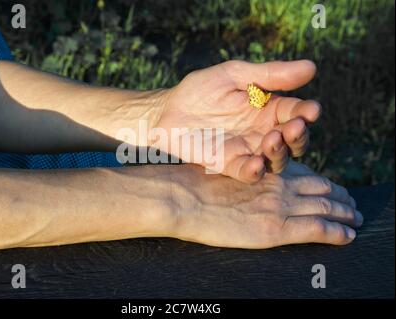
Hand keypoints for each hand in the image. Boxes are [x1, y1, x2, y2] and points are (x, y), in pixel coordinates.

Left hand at [156, 60, 320, 182]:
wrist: (167, 111)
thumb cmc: (200, 90)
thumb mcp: (235, 75)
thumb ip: (270, 75)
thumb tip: (313, 67)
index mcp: (268, 109)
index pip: (296, 112)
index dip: (307, 112)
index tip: (311, 110)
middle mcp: (263, 132)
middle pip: (292, 141)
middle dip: (298, 136)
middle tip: (294, 128)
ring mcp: (248, 150)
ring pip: (276, 160)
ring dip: (280, 153)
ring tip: (272, 140)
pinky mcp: (229, 165)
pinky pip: (248, 174)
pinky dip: (254, 171)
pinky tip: (255, 163)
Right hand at [167, 162, 362, 248]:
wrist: (184, 198)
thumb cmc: (196, 184)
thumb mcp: (224, 171)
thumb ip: (243, 175)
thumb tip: (247, 179)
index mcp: (266, 169)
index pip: (306, 174)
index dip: (325, 182)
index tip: (334, 188)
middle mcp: (279, 184)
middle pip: (322, 189)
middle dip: (341, 197)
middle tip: (352, 205)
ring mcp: (280, 205)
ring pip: (326, 208)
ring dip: (346, 214)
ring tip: (356, 220)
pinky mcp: (277, 228)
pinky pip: (318, 230)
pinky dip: (337, 233)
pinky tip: (347, 237)